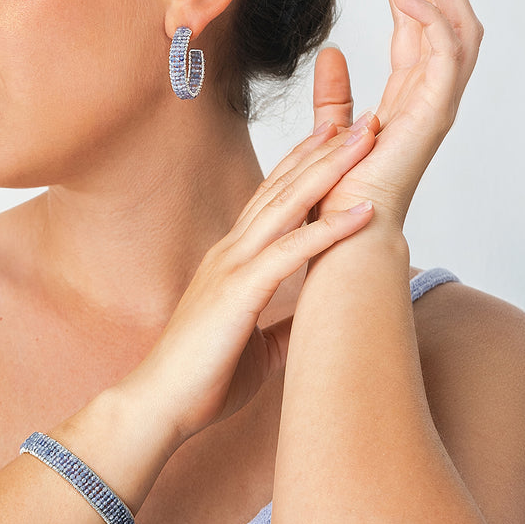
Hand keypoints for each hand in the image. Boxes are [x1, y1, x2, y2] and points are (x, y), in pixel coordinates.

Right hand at [133, 122, 377, 443]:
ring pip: (288, 204)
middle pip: (284, 185)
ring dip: (330, 170)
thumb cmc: (201, 379)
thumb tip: (314, 321)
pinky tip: (362, 212)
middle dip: (323, 149)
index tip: (339, 136)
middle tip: (363, 116)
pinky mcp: (239, 292)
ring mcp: (233, 267)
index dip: (307, 164)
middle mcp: (232, 251)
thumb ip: (282, 323)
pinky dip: (329, 229)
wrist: (157, 407)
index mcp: (234, 259)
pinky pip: (291, 253)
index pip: (275, 198)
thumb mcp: (255, 344)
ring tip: (367, 140)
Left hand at [311, 0, 482, 231]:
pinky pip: (444, 52)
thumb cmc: (337, 195)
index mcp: (411, 96)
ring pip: (458, 26)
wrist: (339, 237)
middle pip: (447, 16)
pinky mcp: (433, 113)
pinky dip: (430, 17)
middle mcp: (431, 96)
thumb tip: (330, 53)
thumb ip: (334, 94)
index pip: (419, 24)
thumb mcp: (331, 128)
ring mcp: (437, 104)